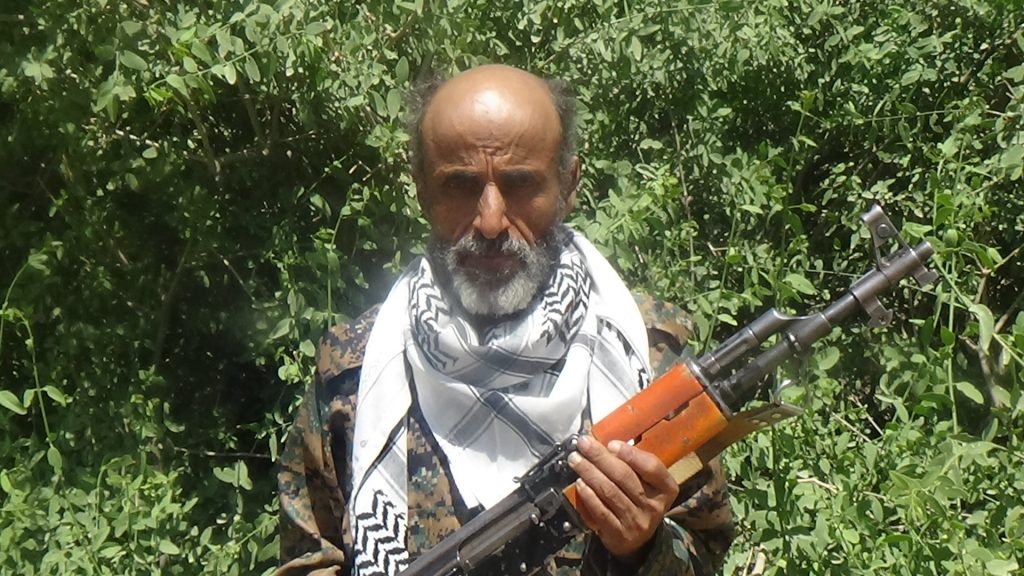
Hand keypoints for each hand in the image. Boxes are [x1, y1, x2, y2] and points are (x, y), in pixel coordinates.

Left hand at [567, 435, 679, 558]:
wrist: (638, 540)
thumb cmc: (639, 502)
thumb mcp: (647, 484)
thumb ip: (634, 465)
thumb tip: (606, 444)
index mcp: (666, 488)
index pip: (652, 467)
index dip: (631, 454)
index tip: (611, 443)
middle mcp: (653, 506)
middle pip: (625, 477)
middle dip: (600, 457)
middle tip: (583, 444)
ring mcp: (636, 521)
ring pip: (610, 492)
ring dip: (589, 472)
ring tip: (576, 460)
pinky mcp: (619, 533)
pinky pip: (601, 511)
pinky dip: (588, 495)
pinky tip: (579, 483)